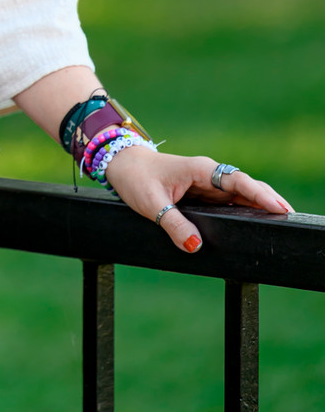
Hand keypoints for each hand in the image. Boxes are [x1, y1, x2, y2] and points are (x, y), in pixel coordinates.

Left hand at [103, 146, 293, 254]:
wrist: (122, 165)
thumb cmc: (136, 178)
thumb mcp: (151, 202)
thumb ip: (173, 223)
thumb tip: (195, 245)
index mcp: (202, 170)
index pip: (238, 181)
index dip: (259, 195)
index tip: (279, 208)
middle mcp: (209, 175)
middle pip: (247, 186)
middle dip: (268, 200)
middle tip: (289, 218)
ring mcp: (207, 184)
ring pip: (241, 194)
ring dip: (260, 205)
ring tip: (281, 221)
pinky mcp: (203, 193)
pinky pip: (229, 201)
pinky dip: (245, 209)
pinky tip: (256, 221)